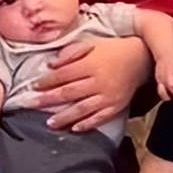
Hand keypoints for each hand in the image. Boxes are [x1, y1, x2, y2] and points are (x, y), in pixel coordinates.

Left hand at [31, 37, 148, 131]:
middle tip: (31, 106)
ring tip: (49, 123)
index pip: (64, 74)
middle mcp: (98, 80)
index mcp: (91, 63)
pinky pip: (100, 117)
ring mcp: (108, 95)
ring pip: (82, 108)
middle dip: (48, 100)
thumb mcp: (91, 44)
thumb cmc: (112, 49)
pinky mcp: (117, 105)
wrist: (140, 58)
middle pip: (69, 92)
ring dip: (64, 116)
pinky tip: (75, 129)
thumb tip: (51, 64)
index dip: (47, 81)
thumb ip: (71, 52)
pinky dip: (87, 124)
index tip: (34, 87)